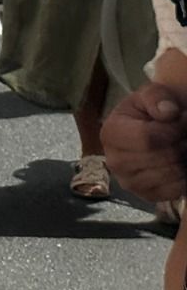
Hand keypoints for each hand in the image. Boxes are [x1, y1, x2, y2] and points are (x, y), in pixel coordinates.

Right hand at [102, 82, 186, 200]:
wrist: (149, 129)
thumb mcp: (150, 94)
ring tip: (182, 145)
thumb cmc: (149, 111)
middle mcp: (114, 162)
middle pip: (162, 158)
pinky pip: (176, 190)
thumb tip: (168, 112)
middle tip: (184, 134)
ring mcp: (129, 182)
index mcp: (110, 134)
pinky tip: (180, 161)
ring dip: (185, 158)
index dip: (173, 130)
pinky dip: (184, 176)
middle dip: (182, 144)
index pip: (147, 139)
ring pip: (171, 174)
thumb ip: (157, 97)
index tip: (183, 119)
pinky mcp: (146, 195)